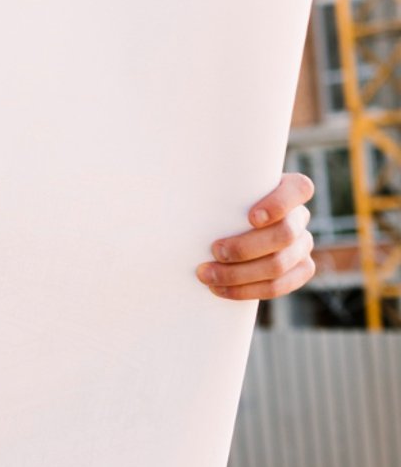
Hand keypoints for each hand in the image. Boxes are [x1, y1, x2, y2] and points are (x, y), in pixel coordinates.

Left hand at [197, 171, 316, 299]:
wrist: (221, 222)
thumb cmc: (212, 195)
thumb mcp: (211, 182)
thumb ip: (202, 178)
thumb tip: (164, 176)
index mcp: (287, 188)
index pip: (300, 189)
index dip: (280, 204)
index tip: (252, 217)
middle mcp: (299, 216)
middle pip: (285, 235)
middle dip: (247, 247)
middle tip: (214, 251)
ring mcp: (302, 245)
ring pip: (280, 264)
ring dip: (241, 274)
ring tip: (207, 275)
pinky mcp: (298, 269)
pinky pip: (282, 286)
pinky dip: (249, 291)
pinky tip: (222, 289)